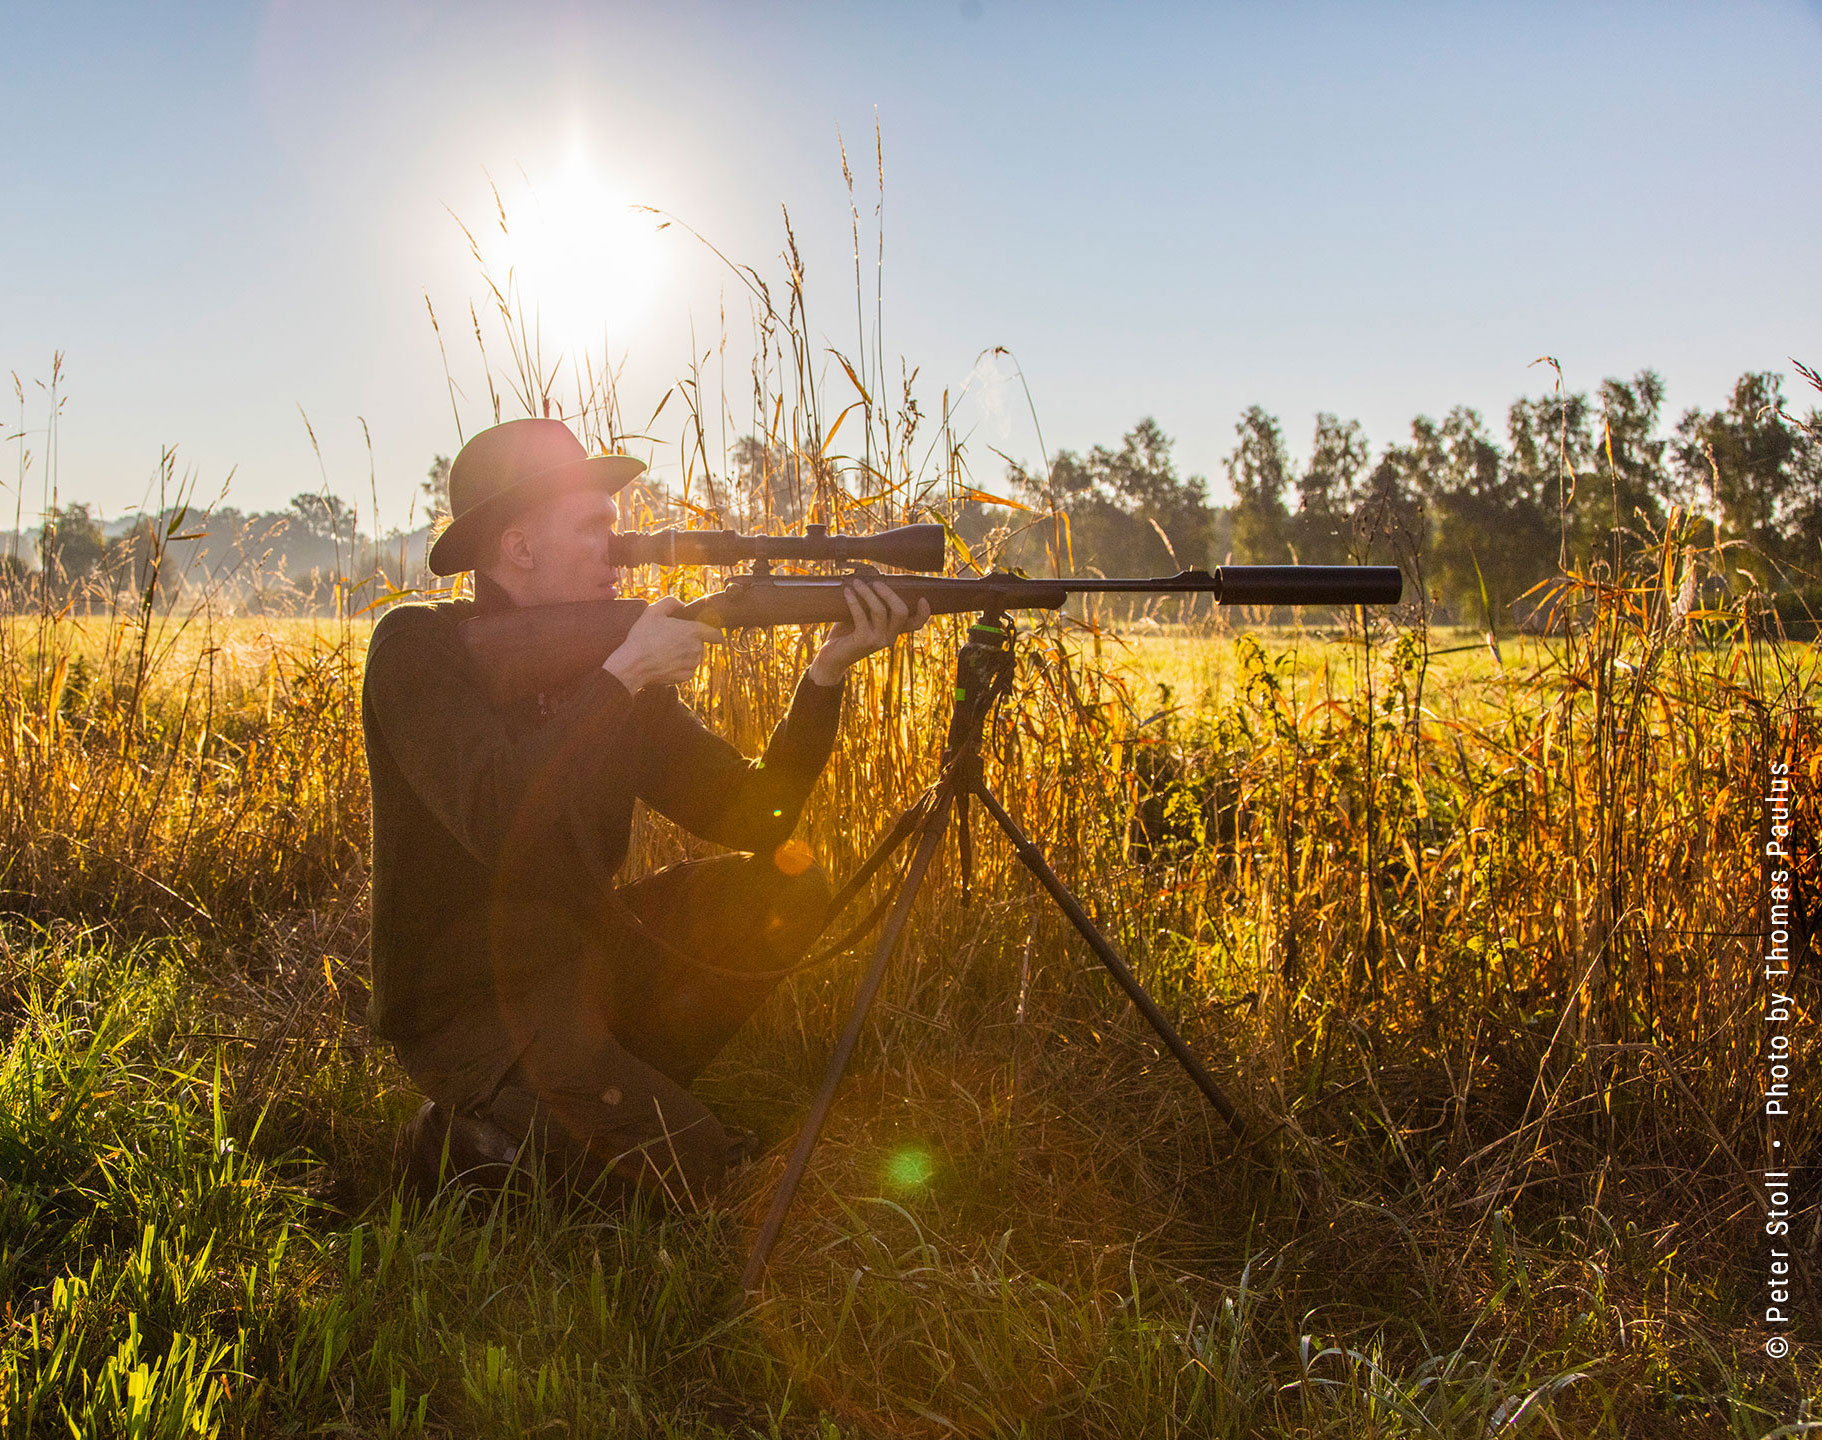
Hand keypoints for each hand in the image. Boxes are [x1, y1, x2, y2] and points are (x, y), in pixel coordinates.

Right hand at [602, 596, 722, 691]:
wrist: (633, 664)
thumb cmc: (642, 637)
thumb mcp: (653, 610)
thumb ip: (671, 603)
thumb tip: (682, 605)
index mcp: (693, 631)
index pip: (716, 634)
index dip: (713, 633)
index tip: (708, 634)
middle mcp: (696, 648)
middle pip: (700, 644)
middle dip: (689, 641)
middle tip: (670, 640)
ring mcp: (691, 664)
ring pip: (694, 657)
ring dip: (685, 654)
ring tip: (665, 651)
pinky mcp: (685, 676)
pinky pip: (687, 669)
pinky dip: (679, 666)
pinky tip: (665, 662)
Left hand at [807, 579, 931, 685]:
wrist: (832, 659)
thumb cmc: (846, 635)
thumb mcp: (863, 620)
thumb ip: (870, 606)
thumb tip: (869, 581)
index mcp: (893, 632)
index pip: (916, 624)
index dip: (924, 612)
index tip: (922, 598)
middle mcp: (889, 637)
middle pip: (901, 611)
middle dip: (889, 593)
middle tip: (875, 582)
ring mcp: (877, 640)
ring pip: (880, 610)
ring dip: (867, 592)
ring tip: (857, 583)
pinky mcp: (863, 640)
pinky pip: (860, 615)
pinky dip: (853, 600)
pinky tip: (847, 592)